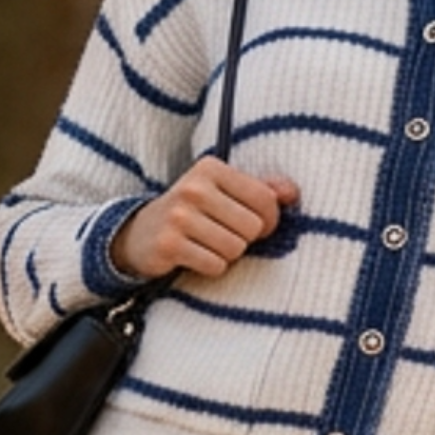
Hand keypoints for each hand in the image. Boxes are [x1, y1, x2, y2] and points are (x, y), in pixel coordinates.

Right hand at [110, 156, 298, 281]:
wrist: (142, 233)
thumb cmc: (194, 211)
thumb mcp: (224, 191)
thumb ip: (262, 189)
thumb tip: (293, 193)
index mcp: (210, 168)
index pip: (265, 199)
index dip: (269, 220)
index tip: (254, 224)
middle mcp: (193, 188)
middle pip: (251, 227)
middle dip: (245, 239)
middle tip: (225, 235)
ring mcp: (179, 216)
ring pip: (235, 249)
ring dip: (227, 255)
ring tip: (209, 245)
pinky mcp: (169, 244)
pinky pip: (215, 265)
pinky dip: (210, 267)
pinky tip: (195, 256)